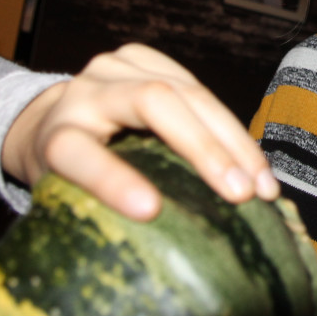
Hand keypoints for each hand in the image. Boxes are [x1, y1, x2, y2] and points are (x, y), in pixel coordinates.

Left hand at [0, 44, 278, 220]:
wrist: (54, 119)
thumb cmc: (66, 177)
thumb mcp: (66, 200)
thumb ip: (99, 213)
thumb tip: (159, 256)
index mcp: (53, 135)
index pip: (77, 153)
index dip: (112, 180)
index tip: (149, 211)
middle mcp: (84, 90)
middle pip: (152, 102)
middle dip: (204, 149)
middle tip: (241, 195)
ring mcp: (118, 65)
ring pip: (189, 91)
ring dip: (234, 140)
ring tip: (263, 185)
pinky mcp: (145, 58)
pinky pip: (201, 89)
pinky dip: (233, 129)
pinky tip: (255, 162)